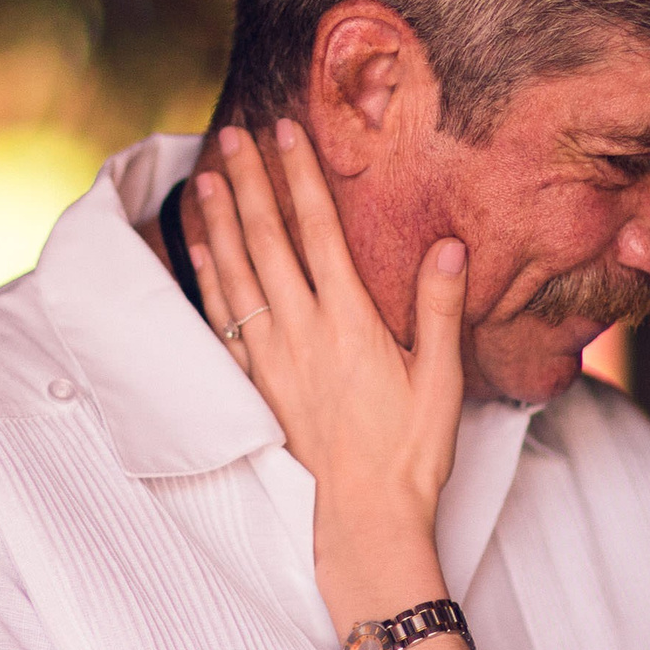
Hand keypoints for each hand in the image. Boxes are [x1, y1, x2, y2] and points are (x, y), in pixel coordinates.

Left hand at [189, 121, 468, 626]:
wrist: (365, 519)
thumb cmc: (411, 453)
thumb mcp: (442, 380)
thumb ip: (439, 308)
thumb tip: (448, 244)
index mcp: (349, 322)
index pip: (318, 230)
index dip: (299, 175)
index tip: (285, 130)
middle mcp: (302, 332)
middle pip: (267, 241)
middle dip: (250, 182)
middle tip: (232, 134)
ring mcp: (271, 359)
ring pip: (236, 274)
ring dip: (220, 221)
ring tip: (207, 176)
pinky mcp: (256, 386)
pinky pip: (222, 320)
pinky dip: (209, 277)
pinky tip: (201, 250)